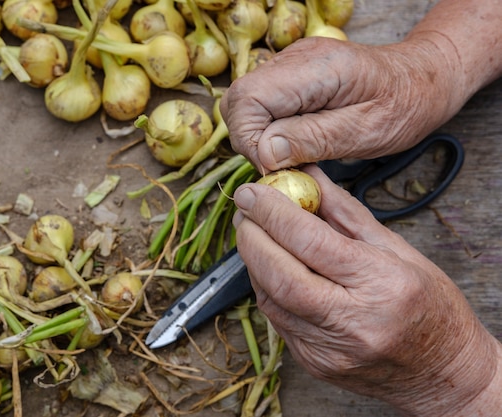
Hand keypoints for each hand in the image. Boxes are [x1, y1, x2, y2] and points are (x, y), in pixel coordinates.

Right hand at [220, 36, 461, 172]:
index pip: (248, 98)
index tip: (275, 168)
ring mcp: (289, 64)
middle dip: (250, 141)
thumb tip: (264, 152)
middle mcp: (295, 58)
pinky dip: (268, 130)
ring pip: (244, 104)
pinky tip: (295, 142)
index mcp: (317, 68)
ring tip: (292, 156)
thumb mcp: (367, 132)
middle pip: (238, 100)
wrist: (423, 77)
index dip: (250, 139)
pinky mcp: (290, 75)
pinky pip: (261, 105)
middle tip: (283, 166)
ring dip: (258, 138)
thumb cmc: (404, 105)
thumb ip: (314, 139)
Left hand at [232, 165, 501, 415]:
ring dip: (254, 259)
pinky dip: (267, 286)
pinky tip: (271, 266)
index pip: (311, 242)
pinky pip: (276, 318)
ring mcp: (330, 349)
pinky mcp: (314, 363)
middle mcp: (352, 323)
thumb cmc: (429, 307)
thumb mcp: (397, 249)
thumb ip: (344, 212)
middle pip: (280, 274)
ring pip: (270, 297)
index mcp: (382, 285)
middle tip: (245, 209)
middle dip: (252, 235)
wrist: (442, 374)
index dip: (273, 211)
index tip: (253, 191)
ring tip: (256, 232)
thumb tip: (308, 176)